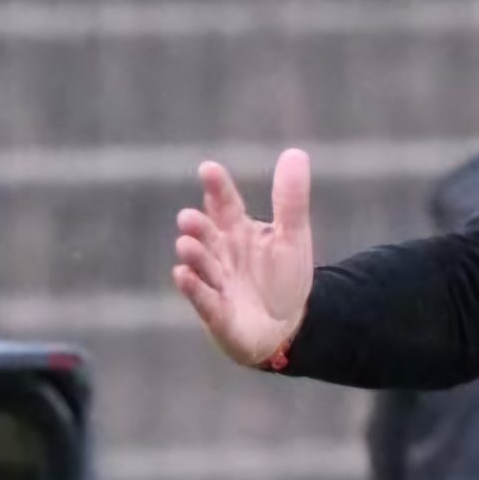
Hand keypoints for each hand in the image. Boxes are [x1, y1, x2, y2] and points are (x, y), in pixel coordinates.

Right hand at [173, 150, 314, 366]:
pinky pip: (203, 299)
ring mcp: (216, 283)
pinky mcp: (217, 314)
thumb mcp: (292, 236)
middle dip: (197, 227)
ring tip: (186, 243)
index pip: (225, 204)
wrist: (288, 326)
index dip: (218, 188)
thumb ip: (291, 199)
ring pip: (201, 266)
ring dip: (194, 255)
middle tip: (188, 218)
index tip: (209, 169)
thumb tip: (295, 153)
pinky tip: (183, 274)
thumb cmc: (282, 277)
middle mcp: (221, 253)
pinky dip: (194, 288)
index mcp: (236, 230)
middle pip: (207, 235)